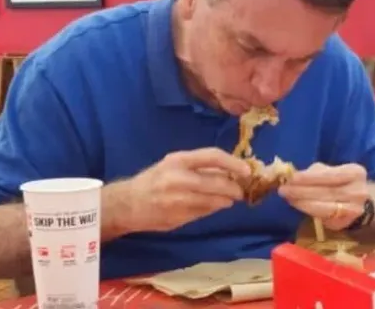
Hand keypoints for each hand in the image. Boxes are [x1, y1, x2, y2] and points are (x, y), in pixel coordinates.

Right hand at [125, 148, 251, 232]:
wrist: (127, 204)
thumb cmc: (153, 180)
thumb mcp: (173, 165)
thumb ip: (198, 167)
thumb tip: (229, 169)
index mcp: (178, 160)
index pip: (213, 156)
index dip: (234, 163)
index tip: (247, 171)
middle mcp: (178, 178)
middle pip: (218, 182)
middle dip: (234, 188)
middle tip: (240, 191)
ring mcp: (178, 200)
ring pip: (213, 201)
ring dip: (225, 201)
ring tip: (227, 200)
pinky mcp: (178, 217)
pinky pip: (203, 213)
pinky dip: (212, 209)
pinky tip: (211, 207)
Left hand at [278, 162, 368, 230]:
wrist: (360, 203)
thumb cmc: (340, 183)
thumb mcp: (332, 171)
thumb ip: (316, 172)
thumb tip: (293, 175)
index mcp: (355, 173)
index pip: (330, 175)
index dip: (309, 177)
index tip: (291, 178)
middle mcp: (358, 192)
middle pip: (326, 192)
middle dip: (302, 191)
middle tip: (283, 189)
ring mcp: (354, 210)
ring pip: (324, 207)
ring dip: (302, 203)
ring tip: (288, 198)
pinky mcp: (344, 223)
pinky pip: (323, 218)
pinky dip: (308, 211)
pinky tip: (298, 206)